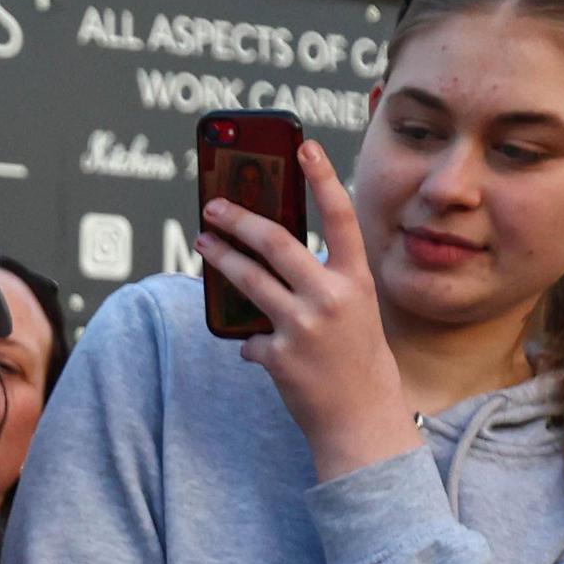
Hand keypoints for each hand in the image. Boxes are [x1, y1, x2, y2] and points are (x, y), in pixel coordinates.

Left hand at [200, 140, 421, 482]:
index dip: (322, 178)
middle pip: (275, 242)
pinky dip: (249, 340)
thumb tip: (268, 255)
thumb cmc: (354, 357)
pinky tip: (257, 348)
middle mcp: (332, 296)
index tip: (303, 146)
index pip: (340, 217)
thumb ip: (321, 280)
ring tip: (202, 243)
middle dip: (238, 220)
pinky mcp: (278, 355)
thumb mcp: (352, 310)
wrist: (360, 416)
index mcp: (356, 279)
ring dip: (220, 258)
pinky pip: (248, 335)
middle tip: (213, 207)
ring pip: (248, 280)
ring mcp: (303, 326)